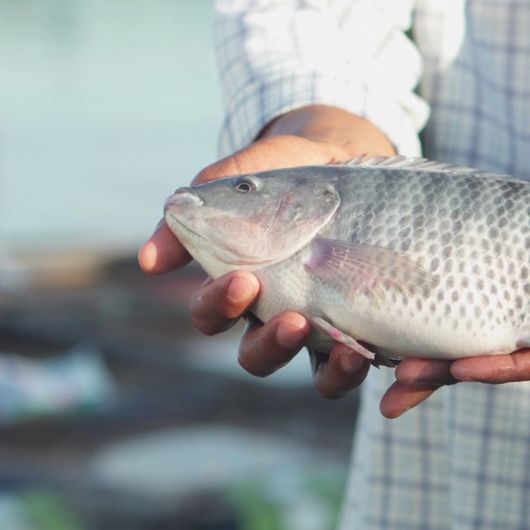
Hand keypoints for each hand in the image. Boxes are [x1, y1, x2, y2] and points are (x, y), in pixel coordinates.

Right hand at [137, 132, 374, 397]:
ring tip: (347, 350)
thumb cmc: (281, 171)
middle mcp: (276, 315)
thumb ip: (195, 214)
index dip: (219, 307)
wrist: (343, 157)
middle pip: (257, 357)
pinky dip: (364, 368)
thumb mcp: (237, 180)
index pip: (212, 316)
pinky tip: (379, 357)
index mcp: (239, 286)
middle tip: (292, 321)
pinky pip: (360, 363)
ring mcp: (322, 325)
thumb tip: (150, 262)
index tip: (241, 281)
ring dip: (331, 372)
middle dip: (271, 345)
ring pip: (316, 370)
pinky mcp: (365, 324)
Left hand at [379, 161, 529, 418]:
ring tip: (374, 365)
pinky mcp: (512, 267)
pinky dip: (432, 304)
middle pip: (495, 357)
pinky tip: (386, 310)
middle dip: (446, 374)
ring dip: (427, 351)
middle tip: (395, 386)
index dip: (502, 368)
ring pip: (472, 331)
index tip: (460, 371)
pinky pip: (467, 292)